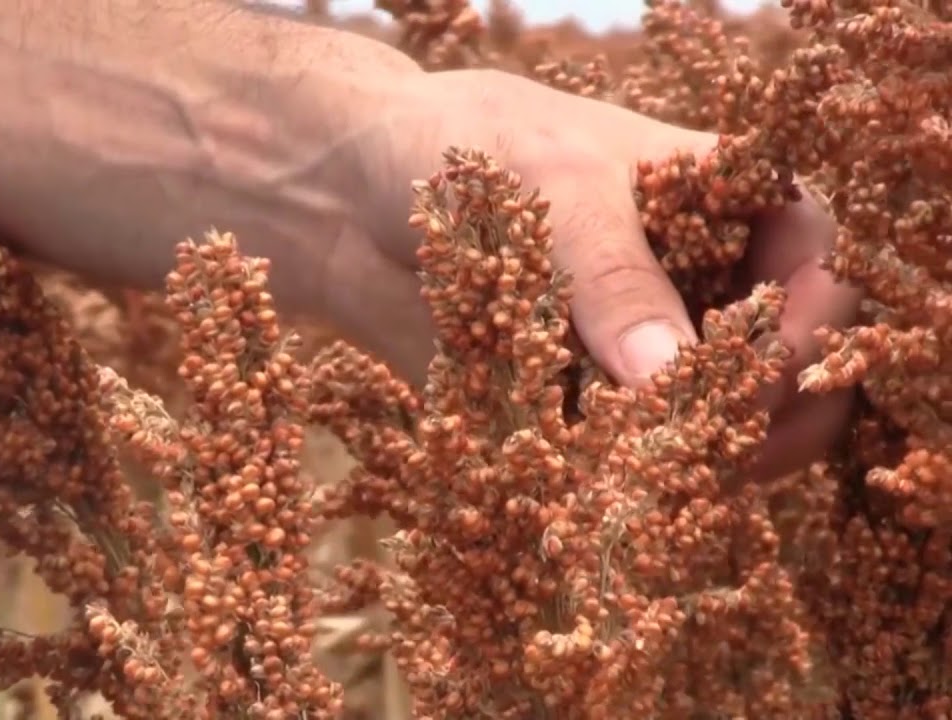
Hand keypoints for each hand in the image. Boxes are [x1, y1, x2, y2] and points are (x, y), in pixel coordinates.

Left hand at [323, 69, 860, 479]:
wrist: (351, 194)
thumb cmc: (465, 150)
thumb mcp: (550, 188)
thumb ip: (611, 276)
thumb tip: (670, 379)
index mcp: (725, 202)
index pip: (816, 270)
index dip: (808, 327)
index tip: (758, 373)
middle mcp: (699, 285)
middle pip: (783, 371)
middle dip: (759, 417)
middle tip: (706, 451)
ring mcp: (642, 353)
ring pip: (710, 431)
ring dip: (689, 465)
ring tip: (638, 479)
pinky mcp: (583, 408)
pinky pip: (623, 463)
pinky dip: (615, 486)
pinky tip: (584, 494)